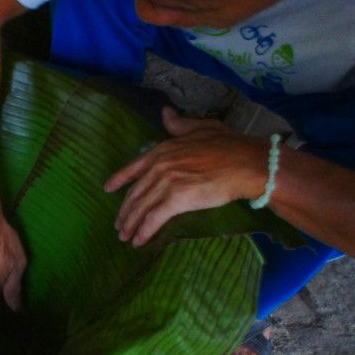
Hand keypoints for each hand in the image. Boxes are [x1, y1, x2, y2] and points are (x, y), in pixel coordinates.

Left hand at [103, 106, 272, 246]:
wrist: (246, 163)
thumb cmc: (229, 145)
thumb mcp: (201, 127)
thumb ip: (179, 124)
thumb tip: (165, 113)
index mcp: (162, 150)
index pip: (133, 167)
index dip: (119, 179)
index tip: (108, 189)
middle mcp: (159, 166)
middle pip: (135, 193)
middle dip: (125, 211)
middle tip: (119, 225)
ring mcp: (166, 183)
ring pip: (141, 208)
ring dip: (131, 225)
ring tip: (125, 237)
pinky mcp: (176, 200)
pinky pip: (154, 219)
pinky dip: (144, 231)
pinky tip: (138, 241)